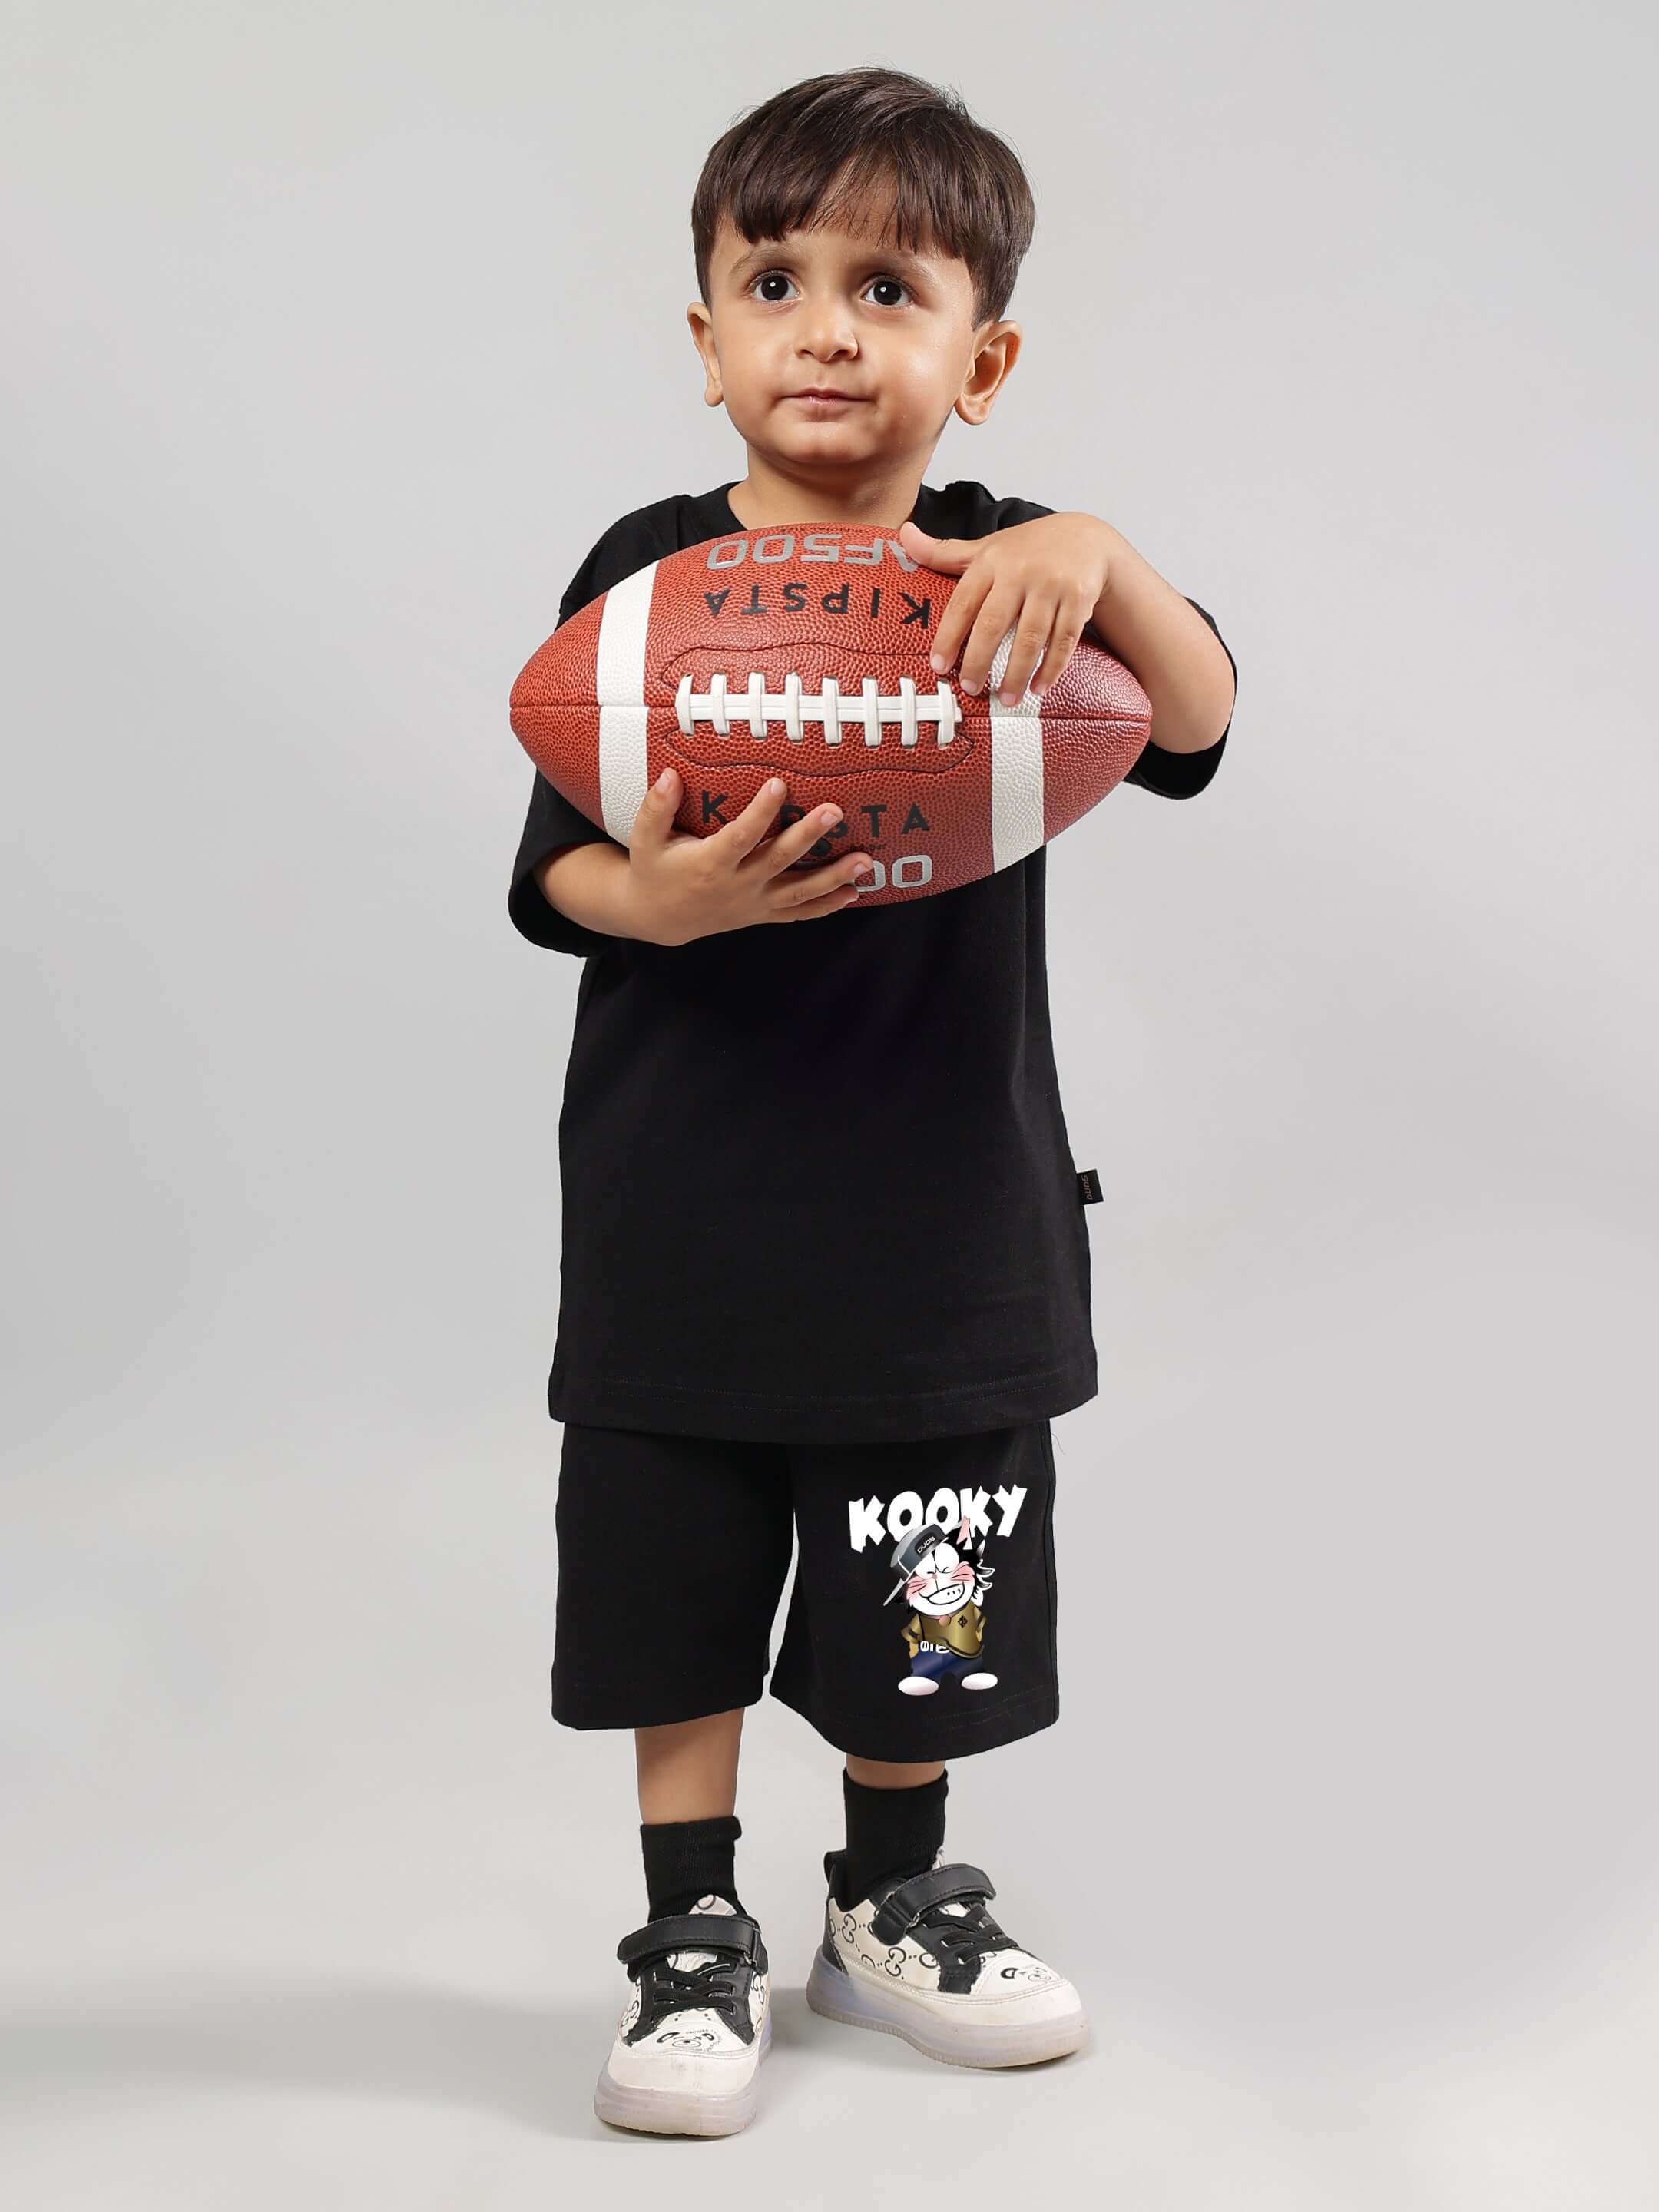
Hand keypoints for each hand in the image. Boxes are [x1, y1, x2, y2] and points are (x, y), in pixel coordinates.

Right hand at [625, 769, 873, 945]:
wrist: (659, 916)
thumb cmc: (654, 869)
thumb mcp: (645, 839)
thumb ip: (656, 807)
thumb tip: (669, 774)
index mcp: (710, 864)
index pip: (740, 836)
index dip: (760, 812)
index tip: (779, 784)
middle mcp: (736, 886)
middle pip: (779, 860)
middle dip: (809, 836)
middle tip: (835, 811)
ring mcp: (753, 903)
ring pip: (799, 891)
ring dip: (833, 878)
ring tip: (865, 862)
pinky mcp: (762, 913)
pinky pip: (798, 913)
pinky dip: (826, 906)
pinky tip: (853, 893)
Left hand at [898, 512, 1114, 707]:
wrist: (1085, 537)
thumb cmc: (1027, 549)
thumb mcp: (986, 547)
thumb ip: (943, 551)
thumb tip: (903, 533)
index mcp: (992, 562)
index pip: (963, 603)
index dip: (948, 637)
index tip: (938, 667)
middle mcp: (1020, 571)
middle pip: (994, 624)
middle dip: (979, 661)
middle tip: (970, 689)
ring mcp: (1051, 585)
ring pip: (1030, 638)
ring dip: (1017, 673)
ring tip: (1006, 699)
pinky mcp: (1079, 599)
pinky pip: (1063, 641)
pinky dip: (1051, 668)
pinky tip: (1038, 688)